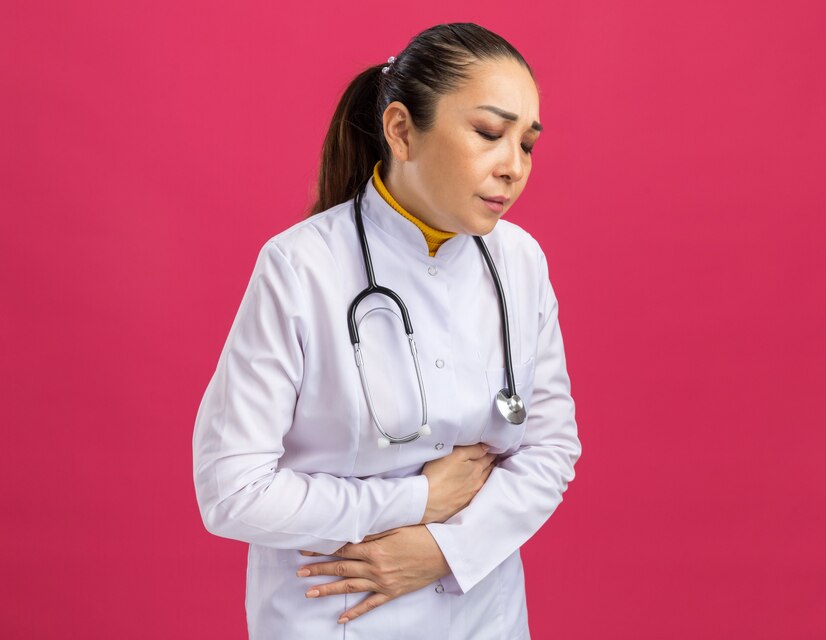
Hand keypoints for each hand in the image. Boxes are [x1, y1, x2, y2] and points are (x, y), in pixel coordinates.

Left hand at [297, 525, 449, 623]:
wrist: (444, 553)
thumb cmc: (421, 535)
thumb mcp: (395, 527)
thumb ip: (371, 532)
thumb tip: (350, 532)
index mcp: (375, 549)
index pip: (342, 549)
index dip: (322, 549)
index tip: (306, 550)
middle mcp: (375, 567)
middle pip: (341, 568)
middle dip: (318, 570)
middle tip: (300, 573)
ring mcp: (383, 582)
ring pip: (350, 587)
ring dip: (328, 590)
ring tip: (309, 593)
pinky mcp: (392, 592)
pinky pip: (370, 604)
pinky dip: (355, 613)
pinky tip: (341, 618)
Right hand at [420, 443, 496, 523]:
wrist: (428, 501)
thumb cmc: (439, 474)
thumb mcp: (456, 454)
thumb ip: (473, 450)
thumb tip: (487, 448)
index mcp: (477, 469)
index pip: (488, 457)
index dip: (491, 452)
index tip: (494, 448)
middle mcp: (477, 482)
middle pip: (488, 470)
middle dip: (491, 463)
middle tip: (493, 457)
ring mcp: (471, 494)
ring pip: (483, 482)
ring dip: (486, 474)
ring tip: (487, 469)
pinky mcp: (463, 504)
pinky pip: (475, 493)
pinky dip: (478, 486)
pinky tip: (474, 485)